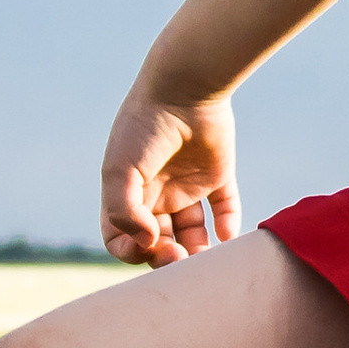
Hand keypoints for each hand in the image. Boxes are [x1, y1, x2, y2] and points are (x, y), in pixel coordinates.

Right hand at [100, 91, 241, 266]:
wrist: (184, 89)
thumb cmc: (144, 128)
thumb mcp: (120, 170)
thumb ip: (123, 211)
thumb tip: (146, 241)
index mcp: (128, 194)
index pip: (123, 239)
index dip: (131, 251)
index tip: (146, 246)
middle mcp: (156, 194)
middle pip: (159, 242)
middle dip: (167, 257)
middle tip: (179, 258)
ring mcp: (187, 185)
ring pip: (193, 232)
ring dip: (198, 250)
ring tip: (206, 258)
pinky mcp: (217, 175)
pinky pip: (224, 207)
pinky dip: (228, 224)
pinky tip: (227, 235)